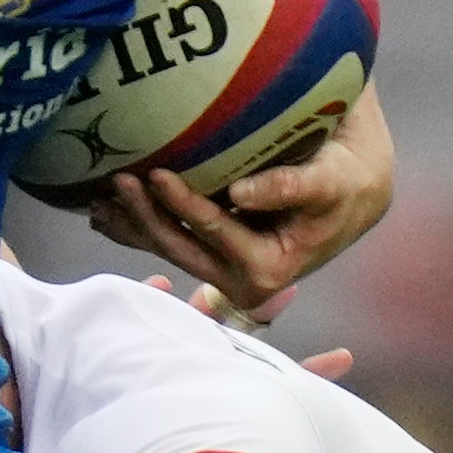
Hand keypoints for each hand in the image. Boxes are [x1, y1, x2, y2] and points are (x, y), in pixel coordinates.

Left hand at [89, 85, 393, 321]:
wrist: (352, 192)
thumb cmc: (346, 184)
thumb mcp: (331, 183)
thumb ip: (291, 188)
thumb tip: (241, 194)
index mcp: (267, 271)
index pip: (214, 232)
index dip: (184, 204)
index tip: (157, 173)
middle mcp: (236, 280)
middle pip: (178, 245)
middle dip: (144, 213)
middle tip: (119, 176)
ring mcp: (217, 268)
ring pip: (164, 244)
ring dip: (130, 220)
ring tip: (100, 188)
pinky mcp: (206, 253)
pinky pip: (163, 239)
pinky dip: (133, 223)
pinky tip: (101, 207)